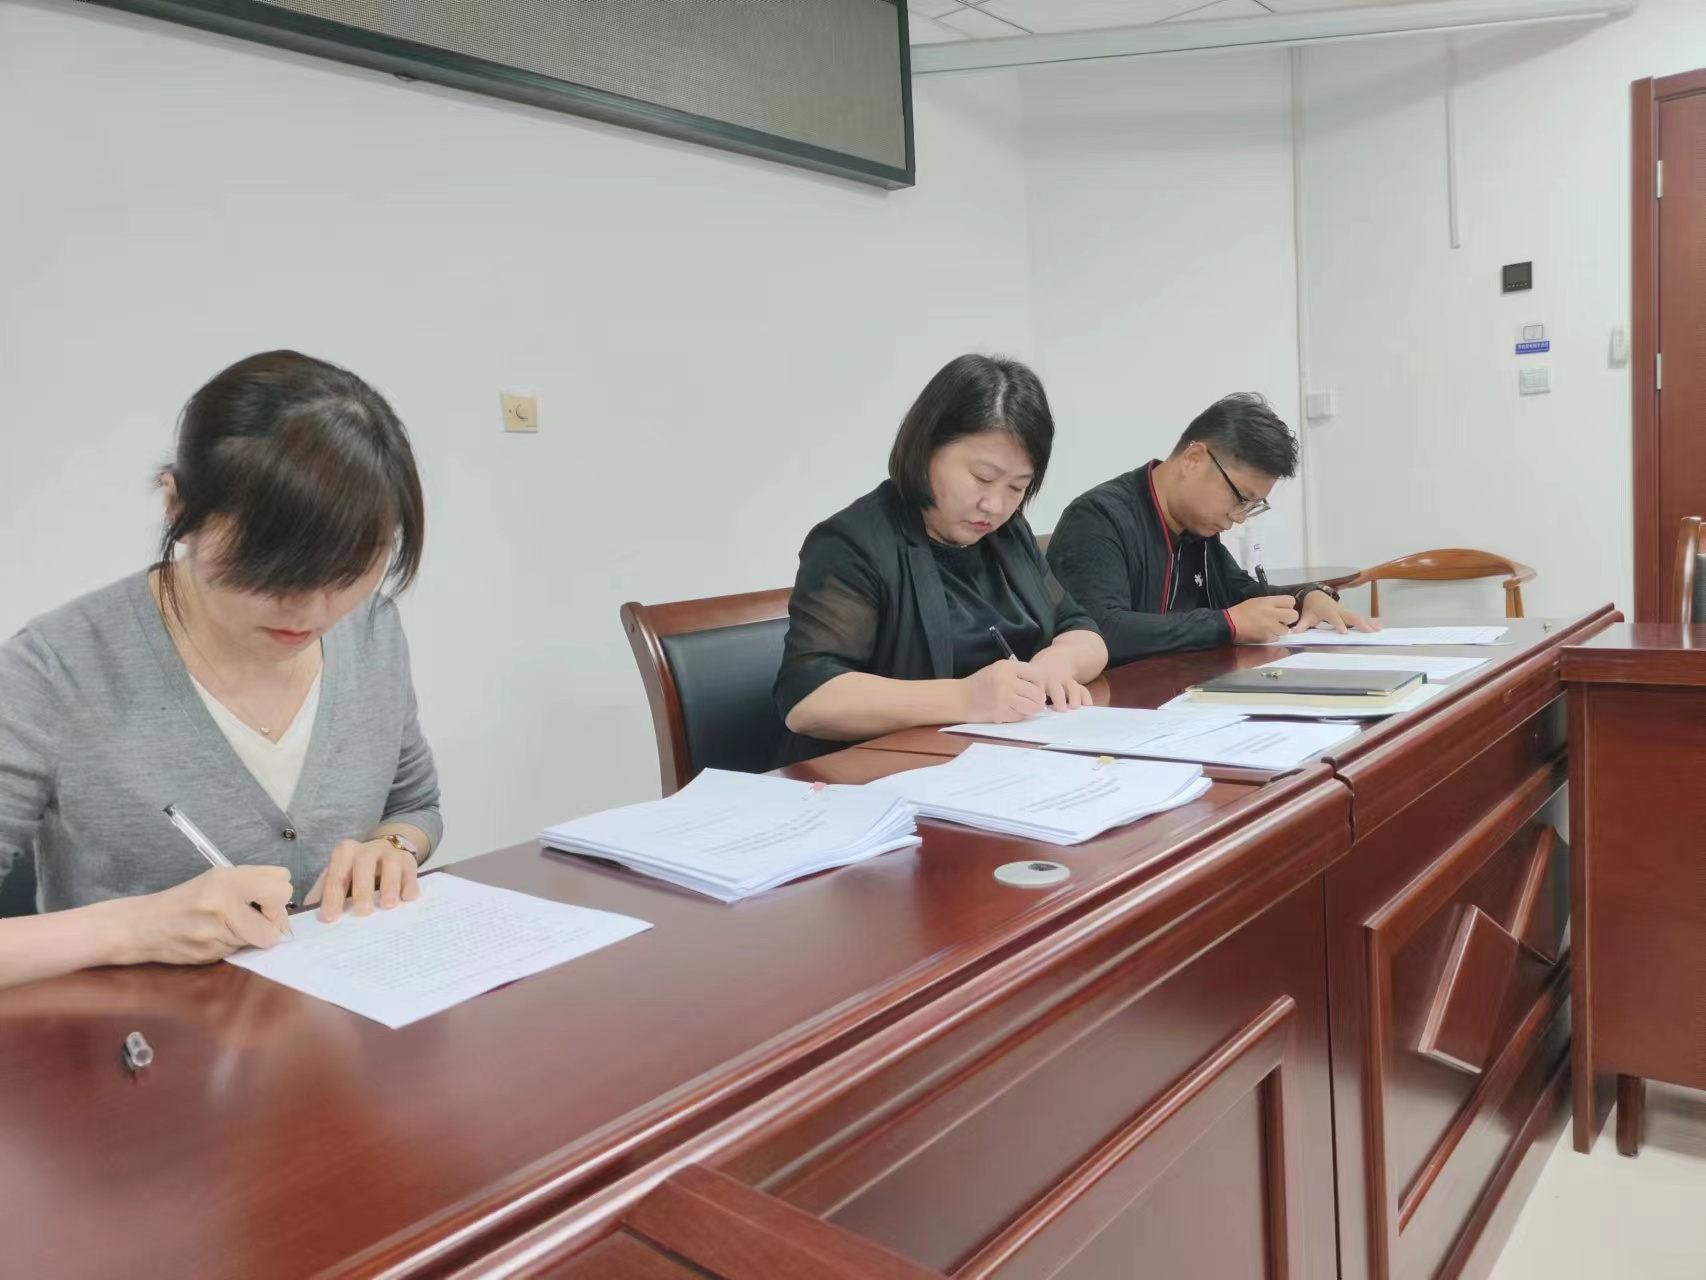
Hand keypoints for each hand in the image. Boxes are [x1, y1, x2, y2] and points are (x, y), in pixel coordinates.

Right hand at [114, 866, 293, 964]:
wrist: (145, 925)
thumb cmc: (187, 899)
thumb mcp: (219, 877)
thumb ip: (254, 880)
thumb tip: (286, 896)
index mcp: (227, 880)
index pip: (281, 885)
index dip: (277, 894)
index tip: (264, 899)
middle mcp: (223, 903)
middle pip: (279, 915)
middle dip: (272, 918)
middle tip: (254, 915)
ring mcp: (217, 931)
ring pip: (264, 937)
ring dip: (255, 934)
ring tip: (231, 925)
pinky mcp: (212, 954)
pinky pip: (243, 950)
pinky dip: (237, 944)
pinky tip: (217, 936)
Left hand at [304, 838, 420, 921]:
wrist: (386, 852)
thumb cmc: (356, 872)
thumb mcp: (338, 877)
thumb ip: (324, 893)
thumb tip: (307, 915)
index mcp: (344, 853)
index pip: (336, 876)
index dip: (332, 897)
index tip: (330, 918)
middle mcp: (367, 849)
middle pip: (363, 865)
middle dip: (362, 889)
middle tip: (362, 912)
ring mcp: (390, 853)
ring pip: (390, 865)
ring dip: (389, 886)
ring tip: (388, 906)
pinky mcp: (409, 861)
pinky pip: (410, 872)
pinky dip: (409, 885)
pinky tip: (408, 899)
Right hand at [960, 659, 1047, 722]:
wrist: (960, 698)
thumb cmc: (981, 683)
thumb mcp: (998, 669)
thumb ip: (1018, 674)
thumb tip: (1041, 687)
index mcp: (1007, 667)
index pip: (1037, 675)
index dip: (1040, 684)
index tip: (1035, 689)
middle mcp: (1006, 680)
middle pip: (1037, 693)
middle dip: (1038, 700)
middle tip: (1033, 702)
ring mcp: (1003, 698)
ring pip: (1032, 707)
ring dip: (1032, 710)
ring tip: (1026, 708)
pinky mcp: (1000, 713)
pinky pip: (1021, 717)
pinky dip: (1020, 716)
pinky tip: (1012, 711)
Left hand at [1027, 648, 1093, 710]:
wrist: (1057, 659)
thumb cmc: (1038, 676)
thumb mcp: (1030, 677)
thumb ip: (1028, 693)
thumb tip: (1021, 711)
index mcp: (1038, 679)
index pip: (1037, 687)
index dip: (1039, 693)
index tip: (1041, 704)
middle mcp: (1052, 679)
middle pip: (1055, 687)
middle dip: (1058, 697)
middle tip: (1061, 708)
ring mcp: (1065, 680)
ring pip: (1071, 686)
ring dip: (1073, 696)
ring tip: (1074, 706)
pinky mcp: (1075, 684)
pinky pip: (1081, 688)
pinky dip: (1085, 696)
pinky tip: (1087, 704)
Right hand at [1229, 594, 1300, 643]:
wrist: (1230, 625)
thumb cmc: (1242, 611)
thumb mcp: (1257, 601)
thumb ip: (1272, 603)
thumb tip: (1285, 607)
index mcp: (1269, 602)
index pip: (1291, 601)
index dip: (1288, 605)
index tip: (1283, 608)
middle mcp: (1272, 614)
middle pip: (1293, 615)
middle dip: (1289, 617)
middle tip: (1281, 619)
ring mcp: (1271, 627)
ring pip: (1286, 629)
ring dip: (1280, 629)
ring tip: (1271, 627)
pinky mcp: (1267, 638)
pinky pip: (1277, 637)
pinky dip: (1273, 636)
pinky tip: (1265, 633)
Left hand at [1293, 591, 1379, 634]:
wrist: (1316, 596)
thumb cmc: (1311, 608)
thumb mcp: (1305, 616)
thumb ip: (1302, 625)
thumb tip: (1294, 632)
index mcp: (1328, 610)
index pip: (1334, 618)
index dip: (1338, 624)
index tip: (1344, 632)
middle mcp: (1338, 610)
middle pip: (1350, 617)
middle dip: (1360, 624)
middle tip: (1368, 631)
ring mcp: (1345, 611)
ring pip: (1358, 617)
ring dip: (1368, 623)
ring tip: (1378, 630)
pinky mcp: (1348, 614)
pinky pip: (1360, 618)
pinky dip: (1370, 622)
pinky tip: (1379, 627)